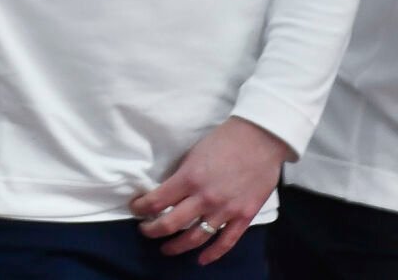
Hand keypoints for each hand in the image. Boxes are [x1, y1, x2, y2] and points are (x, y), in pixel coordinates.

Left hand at [130, 118, 289, 264]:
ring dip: (177, 246)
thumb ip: (183, 175)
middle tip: (145, 230)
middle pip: (170, 224)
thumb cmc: (226, 139)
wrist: (261, 137)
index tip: (136, 208)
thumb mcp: (195, 152)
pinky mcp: (244, 216)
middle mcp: (205, 198)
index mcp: (190, 178)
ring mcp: (225, 210)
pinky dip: (212, 254)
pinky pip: (226, 242)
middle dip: (152, 230)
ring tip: (167, 248)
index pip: (156, 201)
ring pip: (195, 238)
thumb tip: (168, 192)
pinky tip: (201, 259)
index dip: (141, 208)